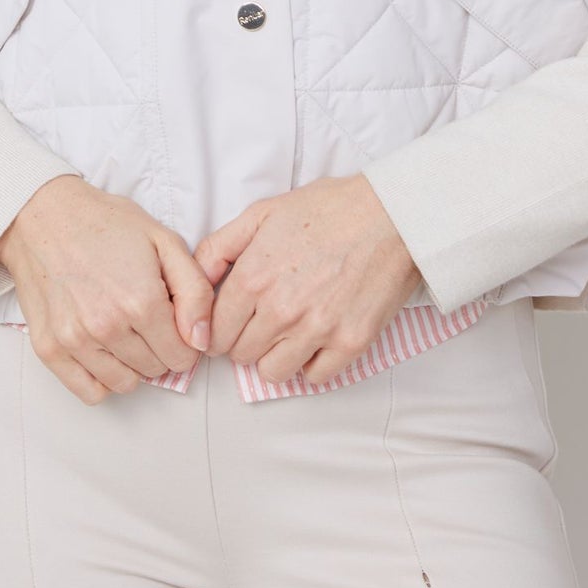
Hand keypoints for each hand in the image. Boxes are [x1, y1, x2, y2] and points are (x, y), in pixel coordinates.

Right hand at [0, 175, 215, 404]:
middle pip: (156, 370)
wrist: (44, 216)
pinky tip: (103, 349)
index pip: (183, 356)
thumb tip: (202, 340)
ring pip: (125, 384)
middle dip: (159, 348)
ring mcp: (75, 341)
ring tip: (123, 329)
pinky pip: (89, 392)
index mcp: (142, 300)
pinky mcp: (49, 349)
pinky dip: (102, 377)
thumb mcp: (164, 242)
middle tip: (146, 317)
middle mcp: (108, 327)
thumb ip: (195, 292)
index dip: (185, 339)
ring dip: (131, 364)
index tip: (174, 321)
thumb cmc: (105, 224)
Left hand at [193, 174, 423, 385]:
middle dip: (246, 341)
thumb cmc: (328, 209)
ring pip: (273, 373)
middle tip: (263, 322)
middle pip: (241, 356)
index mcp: (254, 277)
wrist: (390, 214)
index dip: (220, 329)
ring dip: (276, 356)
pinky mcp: (350, 343)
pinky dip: (313, 363)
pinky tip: (317, 338)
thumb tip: (196, 281)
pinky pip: (316, 378)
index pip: (216, 332)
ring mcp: (317, 329)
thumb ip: (219, 247)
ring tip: (289, 332)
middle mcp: (281, 309)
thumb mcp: (262, 214)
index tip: (233, 323)